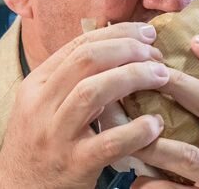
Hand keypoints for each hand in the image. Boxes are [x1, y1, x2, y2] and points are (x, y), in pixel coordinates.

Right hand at [0, 23, 168, 187]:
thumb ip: (72, 80)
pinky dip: (136, 131)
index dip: (117, 34)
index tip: (146, 34)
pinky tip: (155, 124)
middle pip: (86, 60)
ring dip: (133, 78)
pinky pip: (109, 142)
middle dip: (127, 50)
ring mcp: (55, 135)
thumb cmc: (40, 144)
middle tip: (156, 55)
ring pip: (93, 92)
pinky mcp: (74, 164)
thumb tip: (117, 48)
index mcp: (37, 85)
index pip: (78, 45)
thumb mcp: (44, 105)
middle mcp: (41, 105)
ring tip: (161, 77)